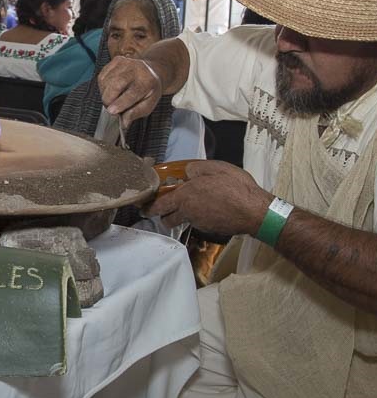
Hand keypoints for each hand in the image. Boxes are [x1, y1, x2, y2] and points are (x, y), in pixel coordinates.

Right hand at [98, 55, 161, 125]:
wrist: (151, 70)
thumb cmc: (149, 90)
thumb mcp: (149, 104)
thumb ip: (136, 113)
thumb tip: (124, 123)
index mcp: (147, 81)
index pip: (132, 93)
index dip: (120, 103)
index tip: (112, 111)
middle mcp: (136, 68)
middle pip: (116, 84)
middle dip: (108, 99)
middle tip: (110, 108)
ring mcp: (125, 62)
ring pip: (106, 81)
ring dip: (105, 94)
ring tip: (113, 99)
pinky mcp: (116, 60)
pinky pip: (102, 76)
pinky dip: (103, 87)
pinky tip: (110, 90)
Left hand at [146, 161, 271, 234]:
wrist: (255, 211)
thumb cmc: (235, 187)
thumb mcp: (215, 168)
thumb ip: (196, 169)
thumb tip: (187, 173)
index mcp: (185, 197)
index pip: (158, 206)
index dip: (148, 208)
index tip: (143, 208)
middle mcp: (188, 213)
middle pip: (167, 219)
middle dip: (163, 214)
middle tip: (165, 207)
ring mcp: (199, 223)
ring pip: (183, 222)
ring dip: (180, 217)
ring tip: (190, 206)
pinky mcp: (211, 229)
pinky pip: (198, 223)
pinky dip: (199, 217)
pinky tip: (209, 209)